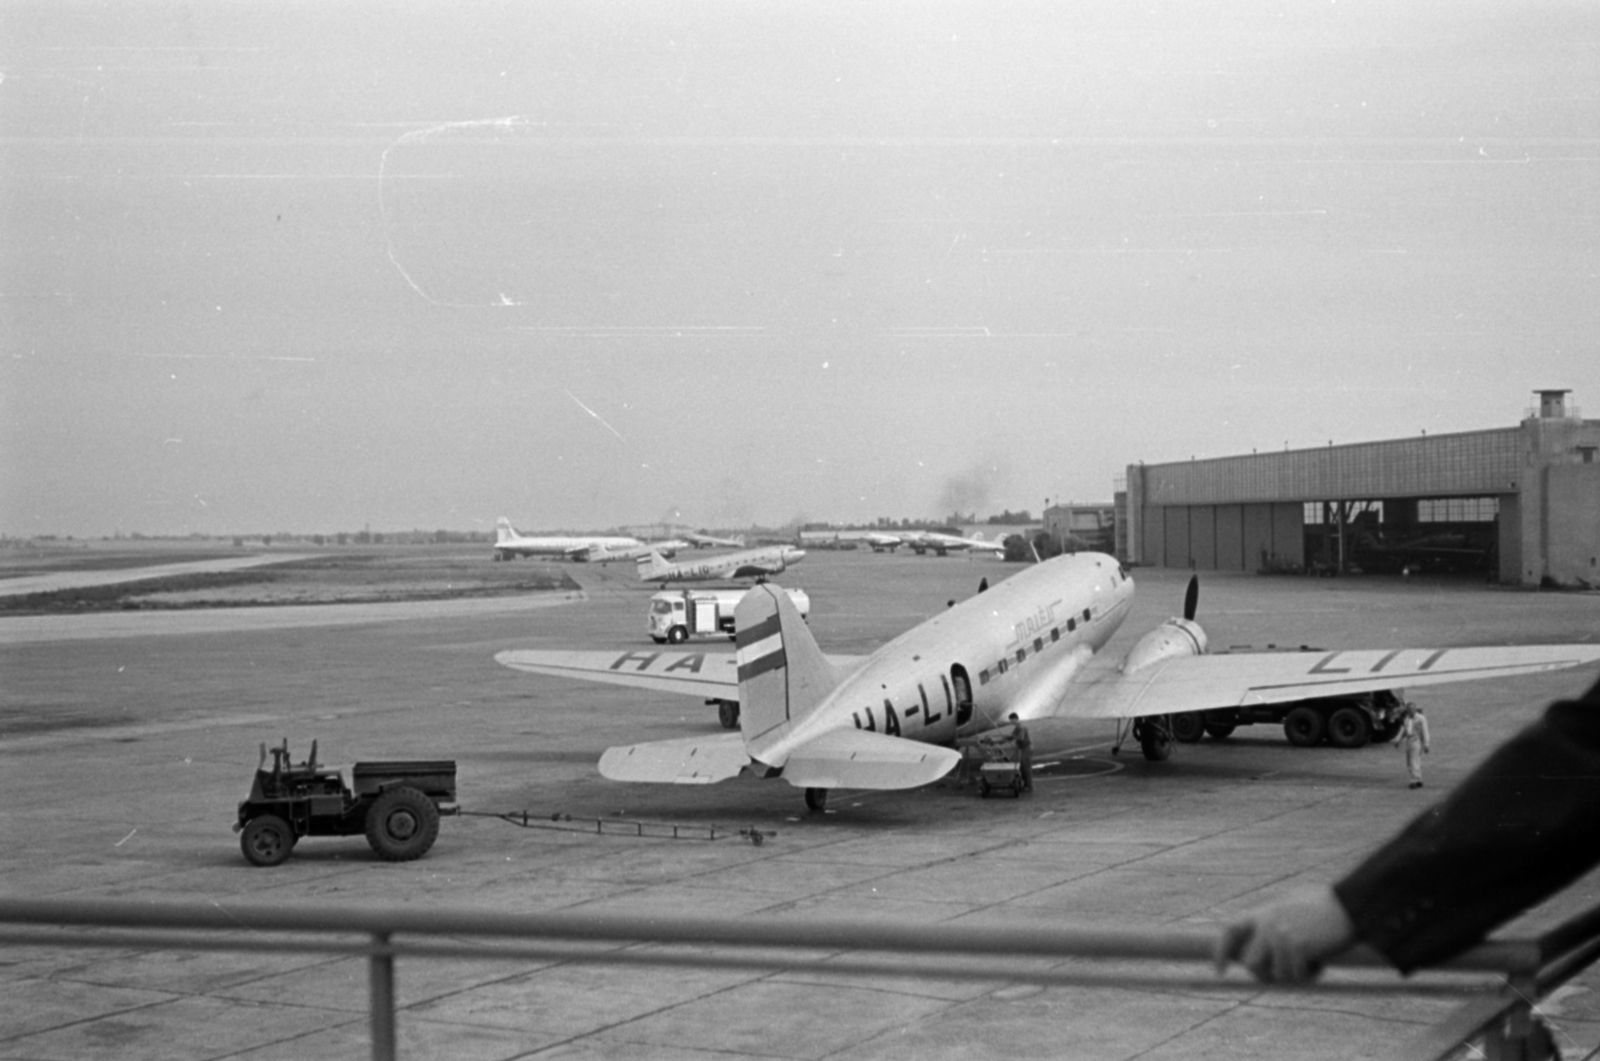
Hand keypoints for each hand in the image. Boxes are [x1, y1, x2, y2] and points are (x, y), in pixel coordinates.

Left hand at [1215, 885, 1356, 983]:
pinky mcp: (1297, 947)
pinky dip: (1310, 975)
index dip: (1221, 952)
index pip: (1229, 930)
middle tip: (1288, 973)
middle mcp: (1266, 924)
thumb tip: (1260, 949)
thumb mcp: (1290, 907)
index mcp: (1262, 912)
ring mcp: (1280, 936)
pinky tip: (1321, 960)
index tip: (1220, 972)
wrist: (1349, 905)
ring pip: (1276, 975)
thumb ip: (1272, 923)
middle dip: (1266, 975)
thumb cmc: (1324, 906)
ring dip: (1294, 975)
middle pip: (1250, 964)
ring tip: (1312, 960)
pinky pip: (1297, 976)